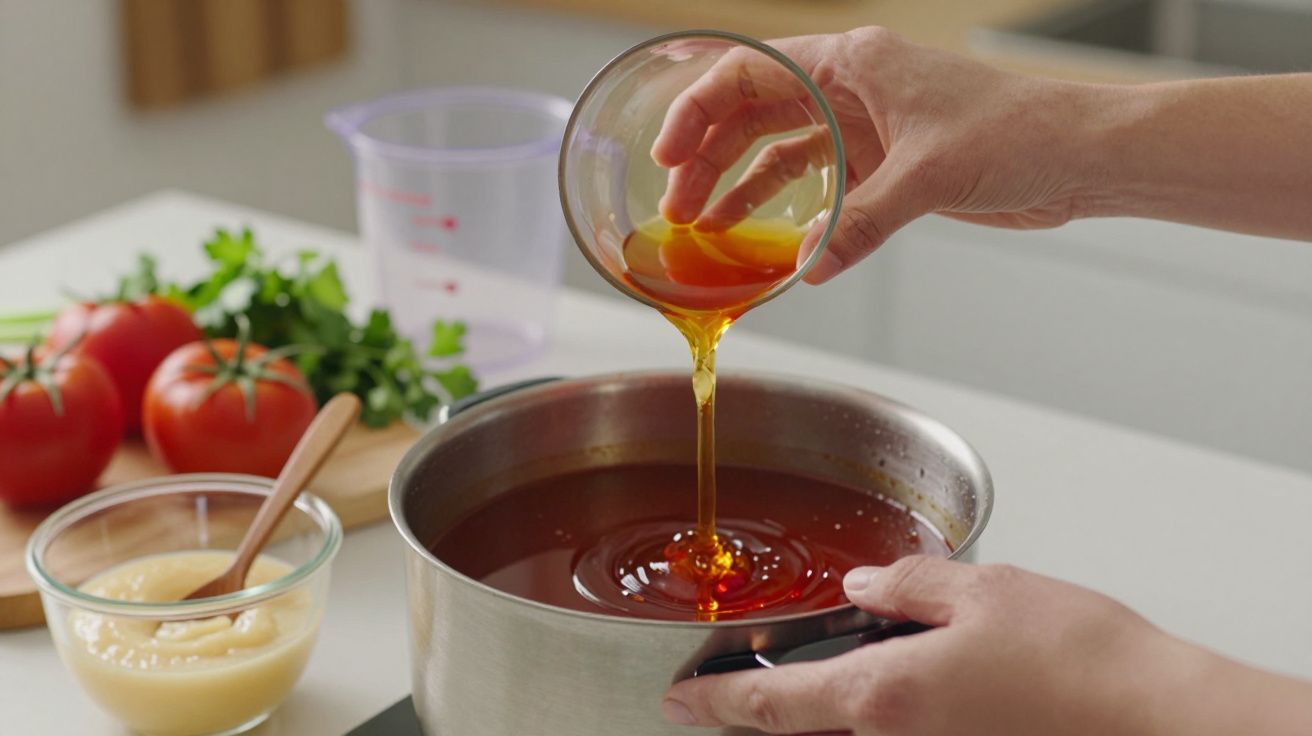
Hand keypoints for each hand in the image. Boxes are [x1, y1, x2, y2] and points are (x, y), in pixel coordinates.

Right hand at [651, 28, 1105, 283]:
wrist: (1079, 156)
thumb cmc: (1021, 132)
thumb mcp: (929, 176)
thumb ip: (861, 222)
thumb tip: (808, 268)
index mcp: (854, 63)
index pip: (750, 74)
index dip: (698, 111)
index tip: (667, 155)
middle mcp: (852, 88)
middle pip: (753, 113)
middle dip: (707, 156)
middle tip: (676, 205)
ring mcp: (865, 126)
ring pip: (779, 148)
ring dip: (738, 184)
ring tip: (702, 224)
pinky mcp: (883, 164)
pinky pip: (817, 183)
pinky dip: (787, 210)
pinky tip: (768, 242)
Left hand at [661, 555, 1311, 735]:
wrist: (1159, 723)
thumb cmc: (1081, 661)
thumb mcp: (982, 592)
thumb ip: (907, 588)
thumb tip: (864, 589)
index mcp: (882, 697)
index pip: (768, 707)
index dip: (714, 704)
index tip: (678, 702)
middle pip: (805, 731)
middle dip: (767, 709)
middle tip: (741, 682)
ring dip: (827, 709)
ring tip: (818, 675)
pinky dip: (879, 715)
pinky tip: (905, 686)